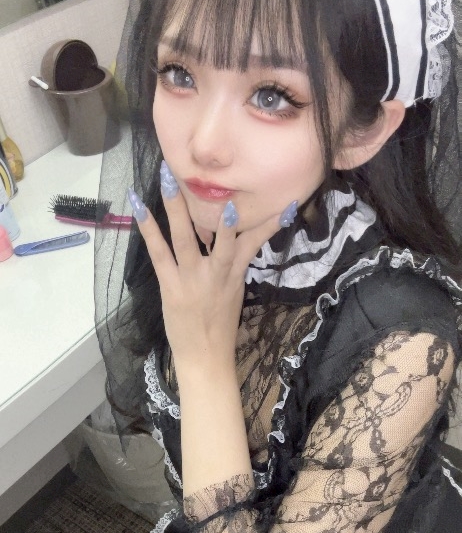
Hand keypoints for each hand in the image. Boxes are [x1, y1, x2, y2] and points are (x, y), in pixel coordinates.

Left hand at [128, 179, 291, 371]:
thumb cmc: (219, 330)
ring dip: (176, 206)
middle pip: (217, 231)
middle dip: (213, 202)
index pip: (255, 241)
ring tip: (167, 177)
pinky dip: (149, 229)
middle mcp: (217, 271)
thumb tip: (231, 248)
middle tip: (204, 173)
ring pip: (185, 236)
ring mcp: (193, 277)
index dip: (270, 223)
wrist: (206, 359)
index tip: (286, 203)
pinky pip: (159, 252)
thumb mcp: (234, 296)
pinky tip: (138, 208)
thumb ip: (231, 270)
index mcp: (235, 273)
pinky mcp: (171, 285)